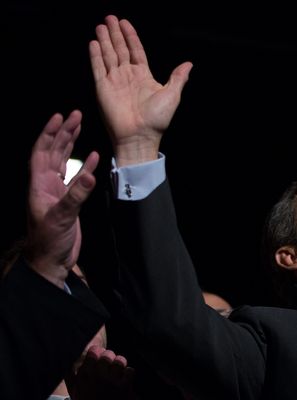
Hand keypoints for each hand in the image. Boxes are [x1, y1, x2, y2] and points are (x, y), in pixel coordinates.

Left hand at [25, 110, 98, 287]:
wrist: (51, 261)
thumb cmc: (48, 241)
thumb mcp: (61, 217)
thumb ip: (76, 196)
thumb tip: (89, 173)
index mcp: (39, 185)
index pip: (42, 152)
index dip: (49, 134)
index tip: (59, 117)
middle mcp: (46, 185)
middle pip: (53, 152)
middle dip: (63, 133)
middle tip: (75, 115)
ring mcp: (58, 192)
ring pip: (64, 161)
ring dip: (71, 144)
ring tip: (79, 127)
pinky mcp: (70, 201)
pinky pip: (77, 178)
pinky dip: (84, 166)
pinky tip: (92, 157)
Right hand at [66, 346, 137, 399]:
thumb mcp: (75, 392)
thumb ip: (71, 377)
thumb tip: (69, 362)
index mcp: (82, 379)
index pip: (90, 354)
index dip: (96, 351)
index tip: (98, 354)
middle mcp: (95, 379)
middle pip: (106, 355)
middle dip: (109, 355)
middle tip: (108, 361)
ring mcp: (110, 383)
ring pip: (119, 361)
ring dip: (119, 363)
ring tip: (117, 368)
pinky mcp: (123, 388)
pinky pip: (129, 371)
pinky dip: (129, 373)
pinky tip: (125, 378)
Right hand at [89, 15, 192, 165]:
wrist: (140, 135)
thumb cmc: (157, 119)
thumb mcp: (172, 95)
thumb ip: (178, 78)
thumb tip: (189, 64)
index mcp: (144, 76)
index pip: (136, 51)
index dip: (130, 36)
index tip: (125, 23)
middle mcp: (128, 76)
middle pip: (120, 49)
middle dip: (115, 34)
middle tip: (110, 18)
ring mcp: (115, 81)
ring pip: (108, 55)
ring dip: (104, 40)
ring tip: (101, 25)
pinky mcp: (103, 88)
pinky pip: (98, 67)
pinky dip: (95, 55)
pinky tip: (94, 42)